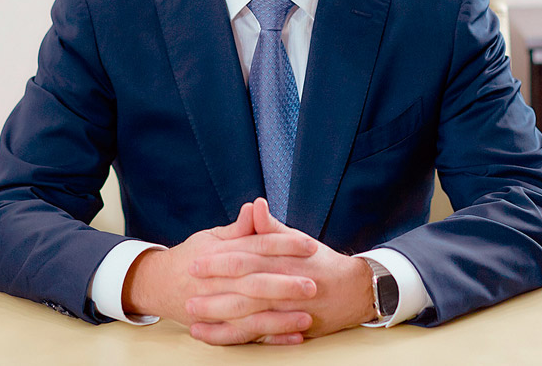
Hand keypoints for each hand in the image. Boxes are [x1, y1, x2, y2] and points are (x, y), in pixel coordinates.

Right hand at [121, 201, 318, 344]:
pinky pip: (245, 336)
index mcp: (220, 253)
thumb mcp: (211, 237)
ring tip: (308, 317)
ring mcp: (216, 307)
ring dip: (280, 317)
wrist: (156, 285)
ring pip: (251, 314)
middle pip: (255, 282)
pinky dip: (270, 338)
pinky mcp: (217, 326)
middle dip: (284, 284)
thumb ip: (239, 228)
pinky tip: (292, 337)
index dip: (284, 245)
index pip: (256, 246)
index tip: (310, 246)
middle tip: (313, 284)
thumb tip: (257, 206)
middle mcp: (218, 281)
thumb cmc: (190, 257)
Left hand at [187, 198, 376, 341]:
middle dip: (213, 291)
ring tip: (191, 316)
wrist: (354, 290)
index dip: (219, 260)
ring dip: (218, 316)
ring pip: (249, 316)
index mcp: (284, 259)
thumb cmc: (319, 261)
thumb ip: (271, 227)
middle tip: (187, 290)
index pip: (246, 258)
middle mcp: (286, 285)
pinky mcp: (289, 329)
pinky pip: (257, 336)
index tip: (195, 262)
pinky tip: (210, 335)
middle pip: (244, 289)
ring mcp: (288, 310)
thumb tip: (255, 204)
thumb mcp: (297, 240)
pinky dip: (233, 337)